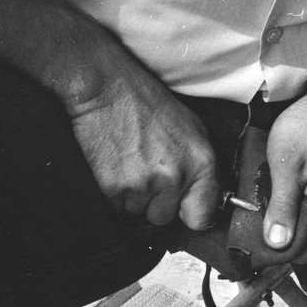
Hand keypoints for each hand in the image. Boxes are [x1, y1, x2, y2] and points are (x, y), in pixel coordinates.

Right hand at [66, 63, 218, 230]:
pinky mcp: (112, 190)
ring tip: (124, 163)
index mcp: (201, 162)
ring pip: (134, 214)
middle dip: (152, 200)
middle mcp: (174, 177)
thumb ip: (200, 168)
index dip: (189, 214)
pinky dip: (109, 195)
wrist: (104, 88)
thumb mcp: (190, 128)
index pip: (202, 217)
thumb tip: (201, 199)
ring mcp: (142, 185)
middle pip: (162, 217)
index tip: (182, 209)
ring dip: (129, 197)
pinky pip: (112, 209)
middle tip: (142, 169)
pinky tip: (110, 167)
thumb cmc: (144, 103)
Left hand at [263, 69, 306, 258]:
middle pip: (303, 243)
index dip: (279, 253)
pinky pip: (304, 212)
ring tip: (257, 219)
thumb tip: (276, 243)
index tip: (253, 252)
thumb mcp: (288, 165)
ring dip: (281, 227)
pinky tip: (271, 205)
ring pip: (302, 228)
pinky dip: (287, 212)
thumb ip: (282, 205)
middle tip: (250, 235)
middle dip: (278, 242)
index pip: (305, 249)